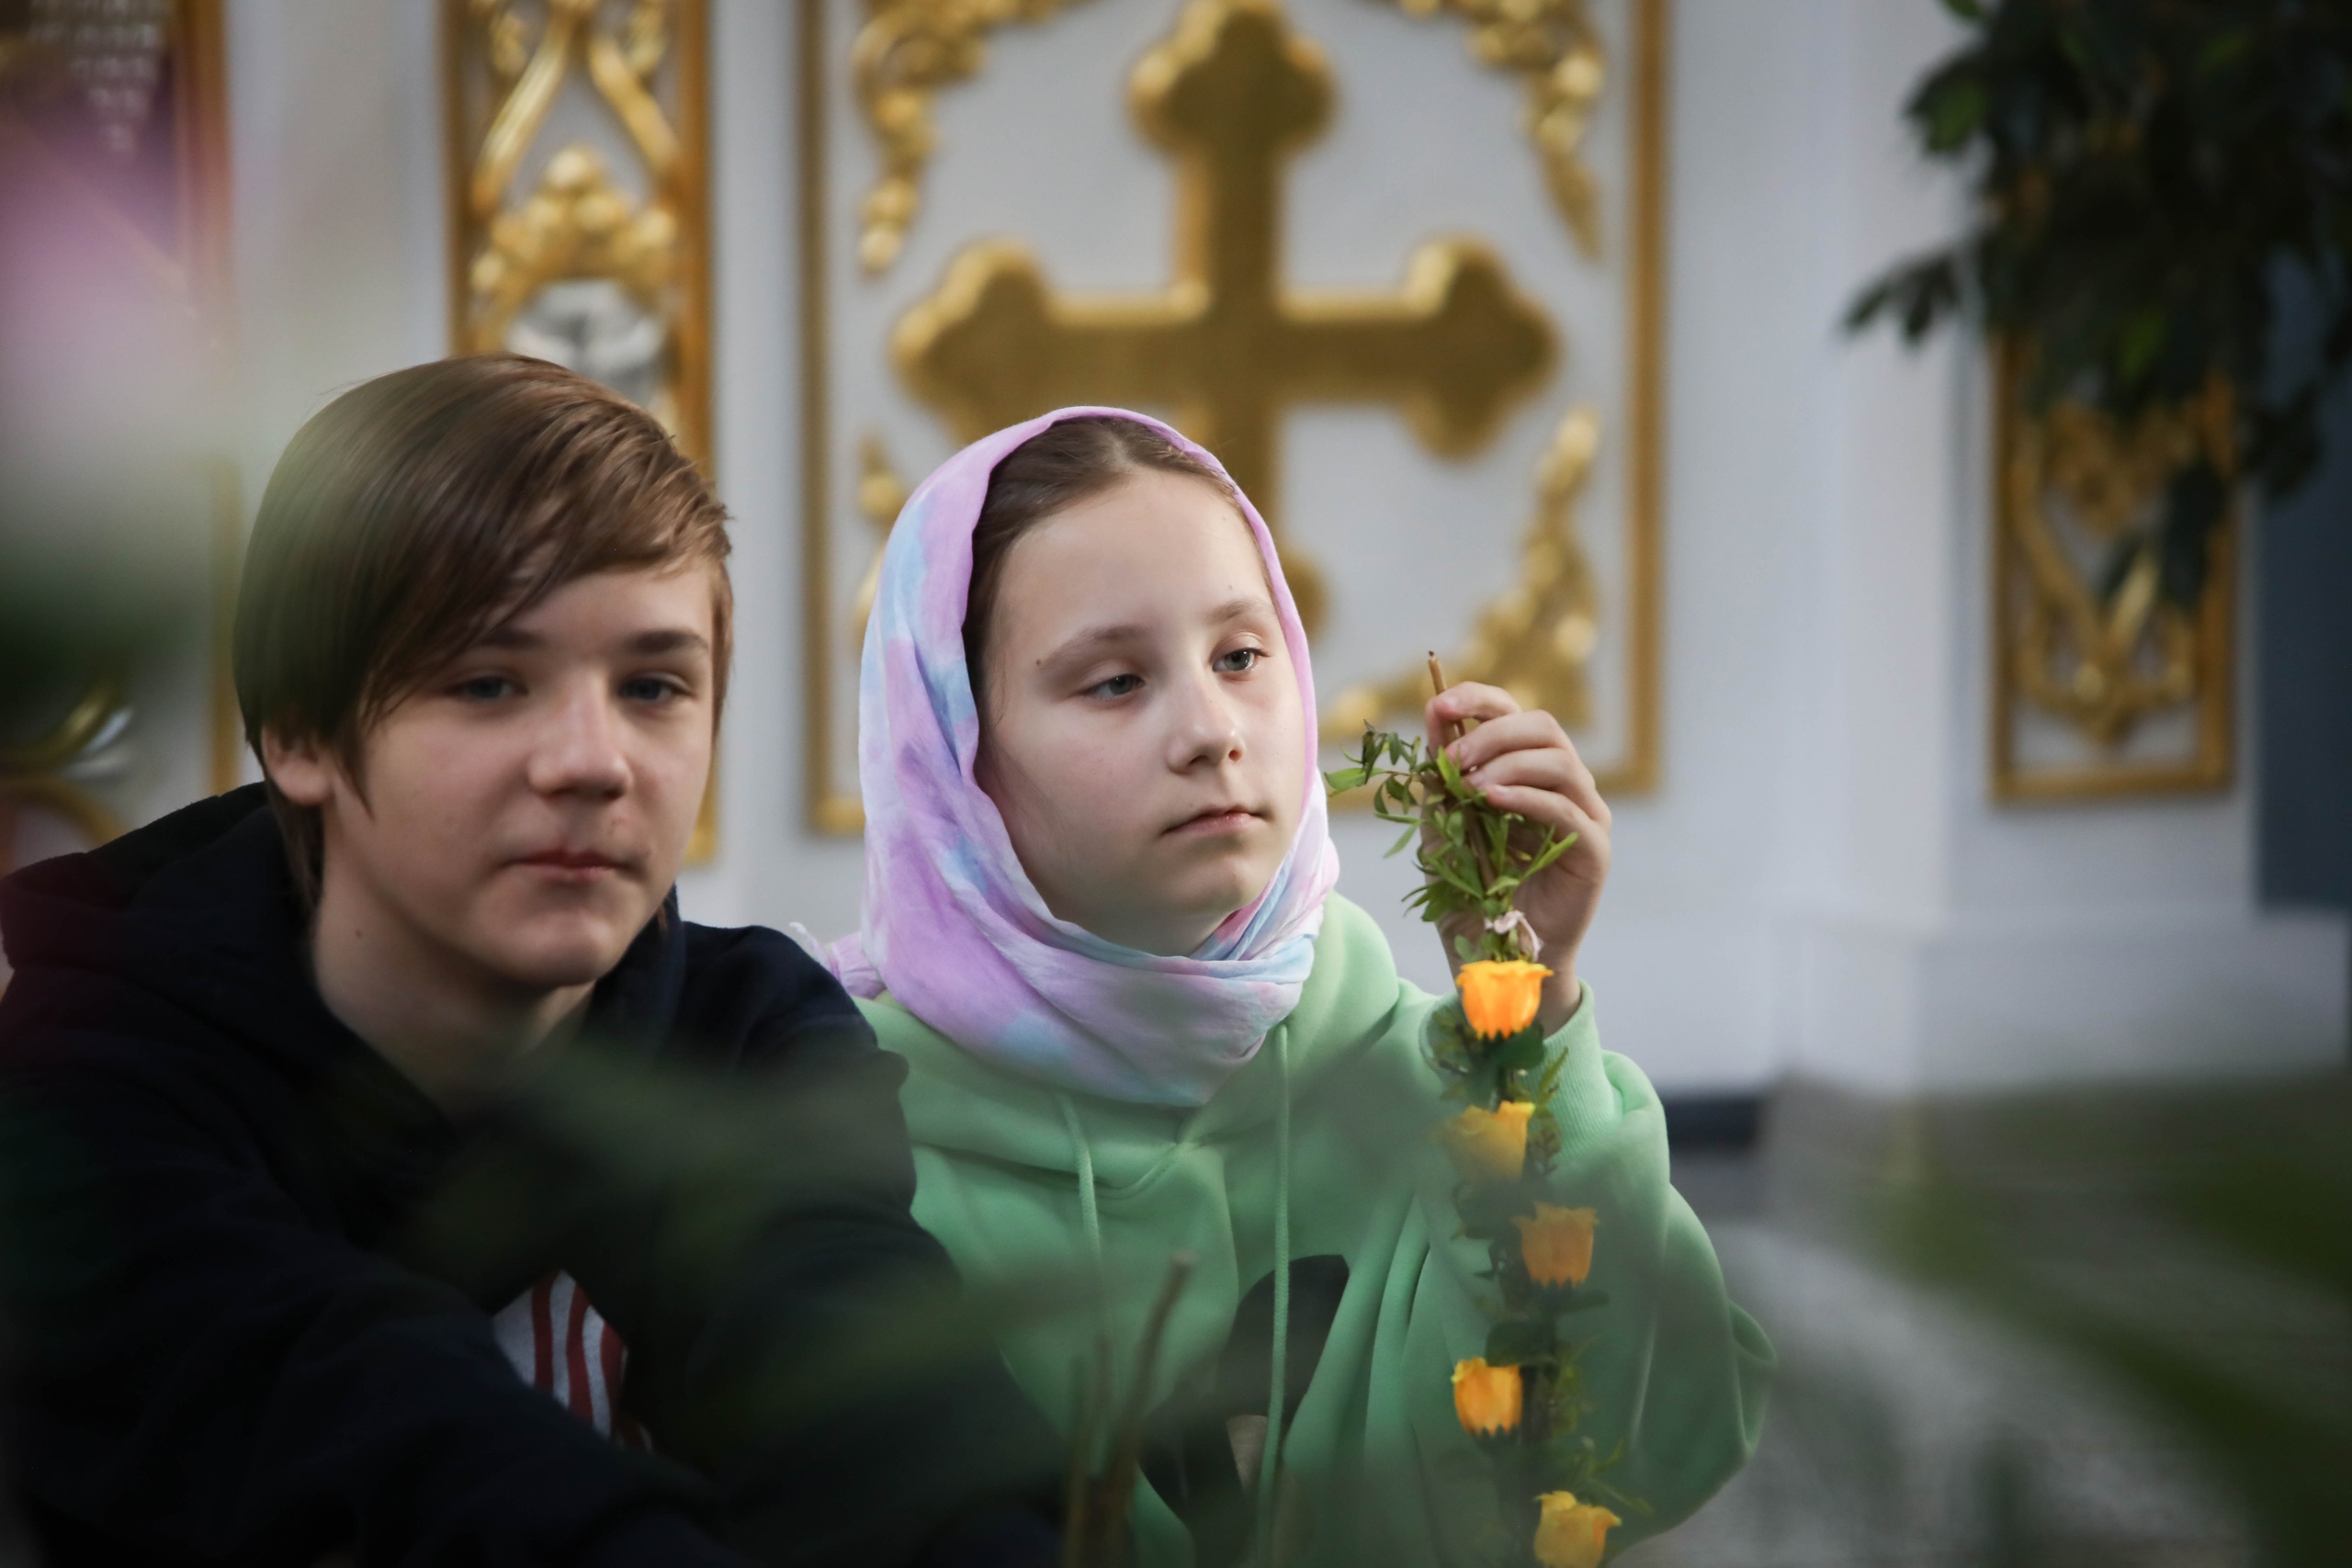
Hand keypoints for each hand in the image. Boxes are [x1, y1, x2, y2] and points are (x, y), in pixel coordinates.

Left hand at [1425, 683, 1611, 1033]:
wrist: (1492, 956)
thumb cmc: (1469, 892)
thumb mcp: (1441, 828)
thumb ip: (1441, 781)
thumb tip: (1433, 721)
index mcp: (1526, 771)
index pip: (1513, 713)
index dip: (1478, 699)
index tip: (1437, 705)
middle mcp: (1562, 786)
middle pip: (1542, 726)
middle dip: (1492, 731)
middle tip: (1453, 755)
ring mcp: (1584, 816)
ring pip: (1560, 761)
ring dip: (1508, 762)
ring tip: (1471, 784)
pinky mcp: (1593, 851)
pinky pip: (1568, 810)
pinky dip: (1527, 797)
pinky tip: (1491, 800)